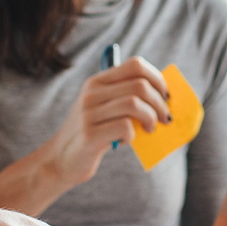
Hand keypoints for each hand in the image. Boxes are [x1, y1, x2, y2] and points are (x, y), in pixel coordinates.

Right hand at [40, 56, 171, 185]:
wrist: (60, 160)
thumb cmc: (93, 134)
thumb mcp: (106, 111)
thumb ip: (128, 99)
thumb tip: (165, 98)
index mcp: (97, 82)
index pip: (135, 65)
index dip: (157, 78)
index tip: (166, 95)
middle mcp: (92, 93)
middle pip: (140, 86)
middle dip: (160, 103)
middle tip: (165, 118)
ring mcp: (88, 113)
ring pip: (134, 104)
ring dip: (150, 118)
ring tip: (149, 129)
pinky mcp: (90, 134)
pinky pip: (124, 127)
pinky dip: (132, 136)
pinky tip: (125, 140)